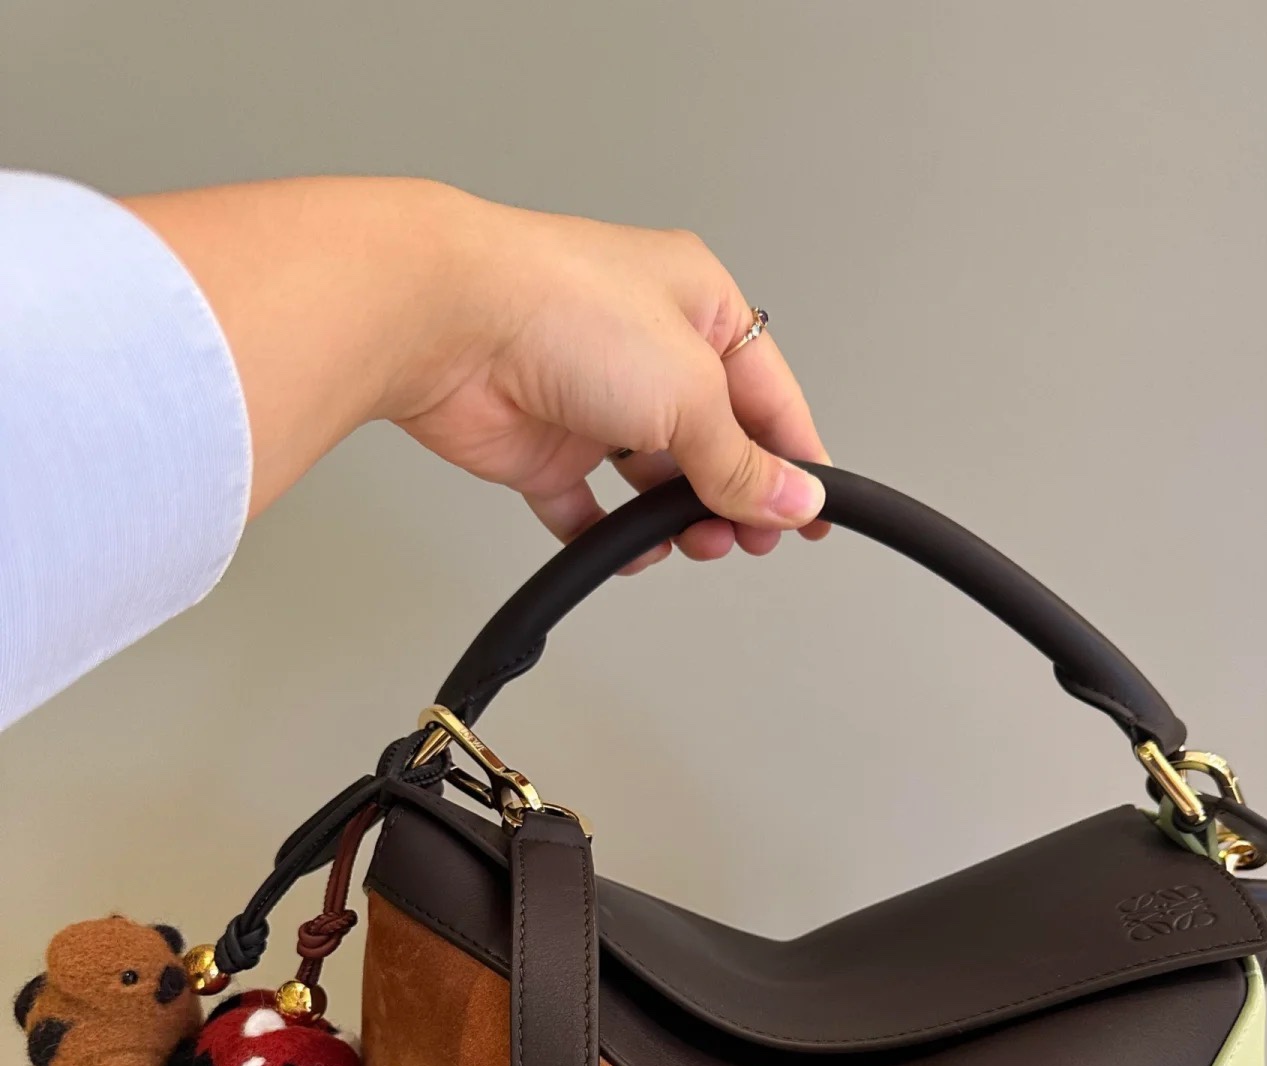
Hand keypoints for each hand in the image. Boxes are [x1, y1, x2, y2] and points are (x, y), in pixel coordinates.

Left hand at [125, 178, 828, 568]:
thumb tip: (791, 500)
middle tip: (746, 541)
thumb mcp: (691, 391)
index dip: (795, 460)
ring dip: (677, 520)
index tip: (812, 517)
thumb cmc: (564, 311)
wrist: (445, 321)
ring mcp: (593, 397)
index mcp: (698, 306)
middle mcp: (647, 348)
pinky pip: (587, 507)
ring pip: (655, 479)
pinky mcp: (543, 444)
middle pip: (715, 442)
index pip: (769, 395)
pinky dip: (609, 535)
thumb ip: (742, 461)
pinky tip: (627, 550)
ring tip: (689, 542)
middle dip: (735, 497)